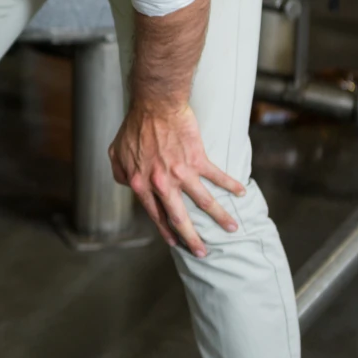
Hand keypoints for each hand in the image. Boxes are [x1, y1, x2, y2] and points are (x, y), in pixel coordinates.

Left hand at [108, 103, 245, 256]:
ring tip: (233, 228)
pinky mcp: (198, 160)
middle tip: (202, 252)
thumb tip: (124, 183)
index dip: (165, 230)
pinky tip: (241, 193)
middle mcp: (161, 184)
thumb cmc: (133, 126)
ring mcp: (181, 173)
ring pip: (204, 202)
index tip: (174, 242)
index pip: (154, 214)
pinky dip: (231, 185)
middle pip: (179, 218)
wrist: (154, 106)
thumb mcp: (116, 152)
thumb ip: (119, 172)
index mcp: (141, 184)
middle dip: (192, 238)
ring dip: (221, 217)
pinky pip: (218, 177)